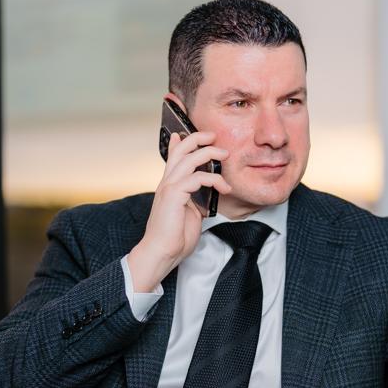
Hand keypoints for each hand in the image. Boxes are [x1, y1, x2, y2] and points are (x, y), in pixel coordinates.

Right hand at [127, 131, 231, 291]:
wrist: (162, 252)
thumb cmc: (175, 238)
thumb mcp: (190, 213)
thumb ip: (195, 200)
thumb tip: (206, 196)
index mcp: (169, 185)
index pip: (174, 156)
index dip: (182, 141)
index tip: (194, 134)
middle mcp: (167, 182)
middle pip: (181, 149)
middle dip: (199, 138)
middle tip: (215, 137)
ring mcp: (169, 187)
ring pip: (190, 158)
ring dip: (210, 153)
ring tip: (225, 155)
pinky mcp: (174, 195)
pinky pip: (196, 178)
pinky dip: (213, 179)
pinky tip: (224, 187)